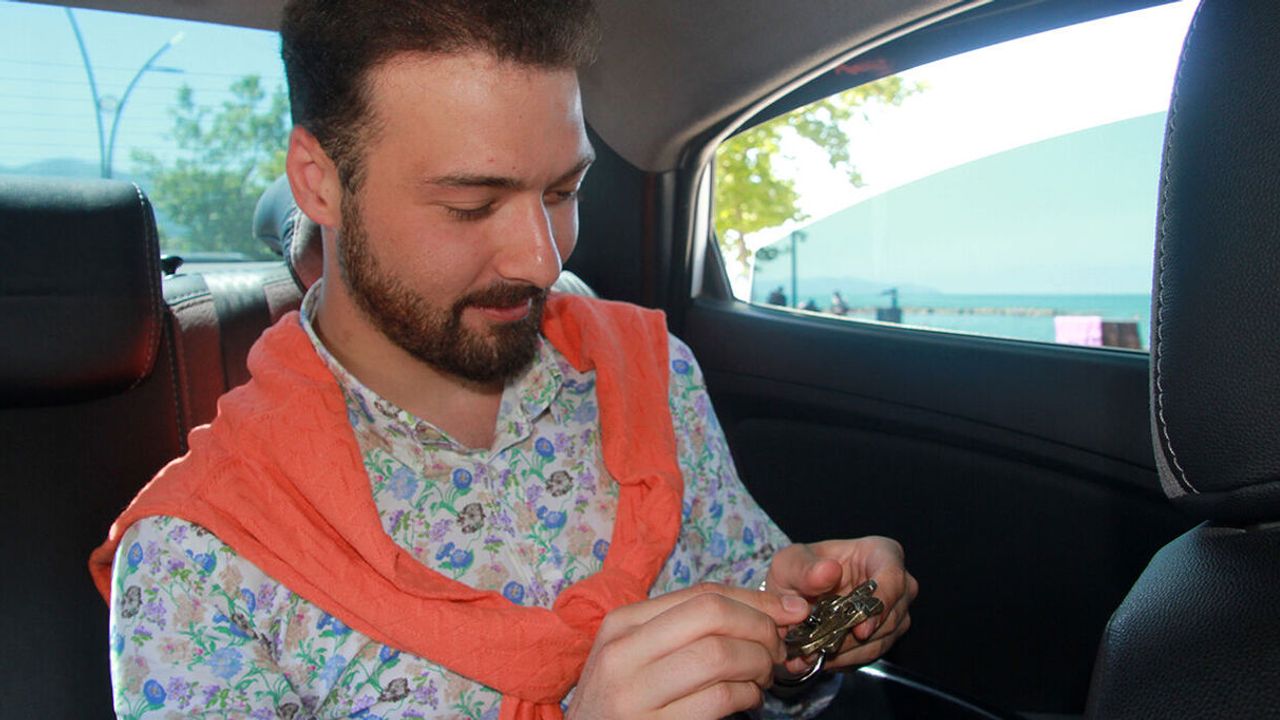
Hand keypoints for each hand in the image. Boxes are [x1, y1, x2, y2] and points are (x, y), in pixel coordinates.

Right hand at [566, 582, 811, 718]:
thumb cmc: (624, 704)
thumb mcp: (639, 657)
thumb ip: (690, 631)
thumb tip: (773, 610)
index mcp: (622, 624)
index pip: (702, 595)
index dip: (757, 600)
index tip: (792, 611)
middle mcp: (622, 653)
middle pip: (712, 615)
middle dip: (761, 628)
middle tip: (777, 650)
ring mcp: (634, 694)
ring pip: (719, 655)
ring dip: (757, 665)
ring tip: (762, 678)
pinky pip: (718, 699)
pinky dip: (747, 696)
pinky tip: (747, 701)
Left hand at [765, 537, 917, 673]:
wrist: (795, 593)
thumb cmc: (800, 570)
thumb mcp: (791, 563)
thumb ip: (805, 568)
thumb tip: (829, 571)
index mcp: (881, 553)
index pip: (893, 578)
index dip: (881, 604)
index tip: (860, 628)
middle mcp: (896, 583)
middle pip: (889, 615)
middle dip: (855, 634)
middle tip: (825, 643)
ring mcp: (895, 612)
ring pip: (882, 638)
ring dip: (849, 649)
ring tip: (818, 651)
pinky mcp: (886, 636)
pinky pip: (872, 653)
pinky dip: (847, 658)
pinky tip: (824, 657)